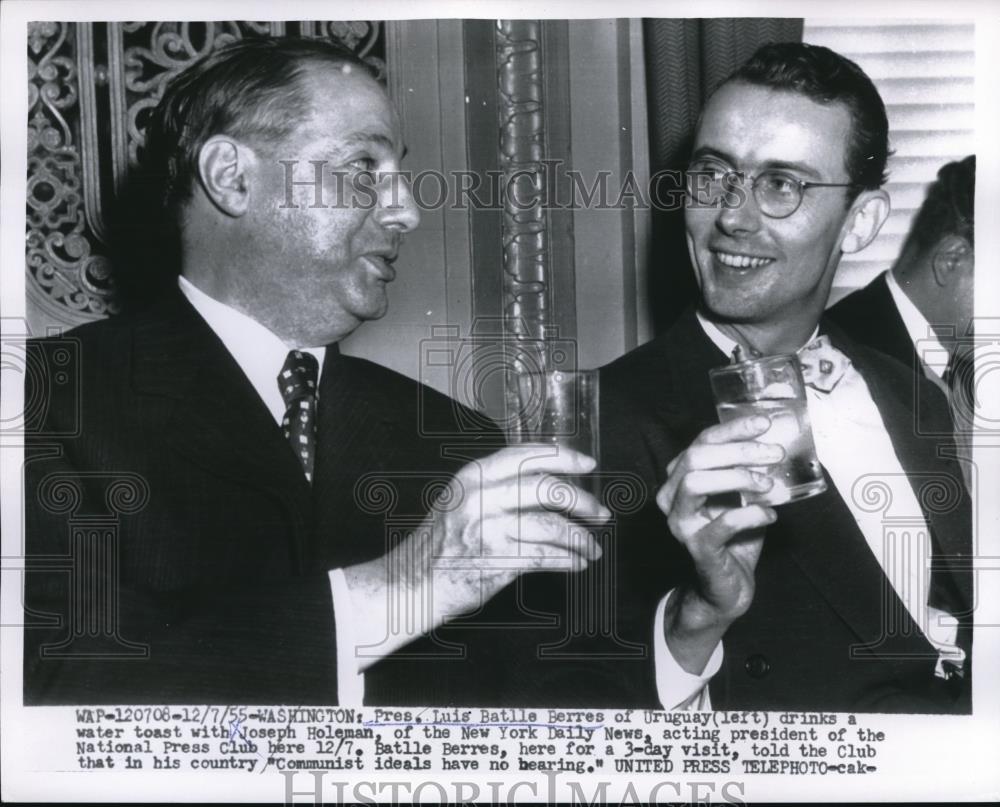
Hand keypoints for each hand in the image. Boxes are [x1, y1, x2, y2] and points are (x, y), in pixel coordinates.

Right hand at [344, 445, 609, 665]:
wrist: (410, 584)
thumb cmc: (440, 545)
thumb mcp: (462, 501)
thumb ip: (498, 490)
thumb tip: (551, 489)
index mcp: (474, 476)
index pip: (526, 455)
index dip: (564, 457)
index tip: (589, 463)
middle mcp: (480, 497)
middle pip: (547, 488)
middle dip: (582, 500)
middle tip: (600, 513)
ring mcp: (487, 529)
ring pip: (552, 527)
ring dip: (580, 538)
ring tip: (592, 548)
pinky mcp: (494, 562)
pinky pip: (545, 557)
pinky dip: (568, 561)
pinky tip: (577, 564)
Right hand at [656, 415, 781, 672]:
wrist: (725, 588)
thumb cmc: (734, 539)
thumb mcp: (740, 498)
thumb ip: (747, 473)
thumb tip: (776, 445)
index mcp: (680, 479)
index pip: (701, 442)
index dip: (732, 430)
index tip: (764, 424)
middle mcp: (672, 497)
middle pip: (695, 457)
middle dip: (738, 450)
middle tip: (774, 453)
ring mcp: (680, 523)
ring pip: (695, 482)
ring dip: (736, 477)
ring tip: (768, 483)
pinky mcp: (697, 548)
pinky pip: (719, 525)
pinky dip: (749, 515)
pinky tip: (769, 513)